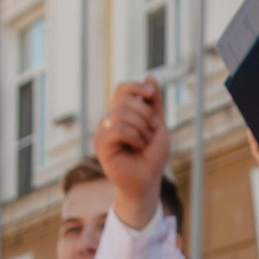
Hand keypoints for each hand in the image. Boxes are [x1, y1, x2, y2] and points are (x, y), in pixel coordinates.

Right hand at [93, 79, 169, 229]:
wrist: (147, 181)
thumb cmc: (152, 156)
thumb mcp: (158, 124)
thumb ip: (154, 102)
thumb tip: (150, 77)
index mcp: (121, 113)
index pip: (122, 89)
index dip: (136, 87)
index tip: (151, 95)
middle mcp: (109, 120)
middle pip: (123, 98)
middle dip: (145, 112)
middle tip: (153, 129)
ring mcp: (103, 131)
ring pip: (120, 113)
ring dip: (141, 126)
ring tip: (145, 140)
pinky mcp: (100, 144)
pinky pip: (115, 128)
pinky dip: (133, 135)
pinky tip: (137, 145)